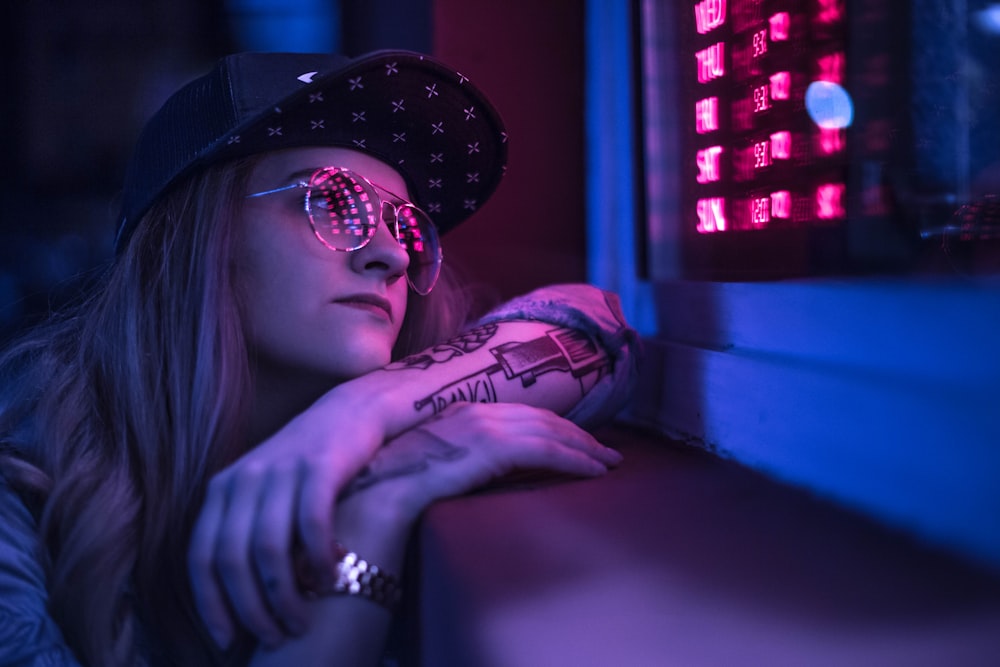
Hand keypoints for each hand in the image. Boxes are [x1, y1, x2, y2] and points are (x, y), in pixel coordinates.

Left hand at [186, 386, 386, 650]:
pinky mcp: (319, 465)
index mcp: (222, 488)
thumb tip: (239, 600)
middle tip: (275, 636)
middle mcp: (244, 478)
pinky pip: (310, 524)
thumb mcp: (265, 492)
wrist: (352, 411)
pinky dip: (318, 559)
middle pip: (231, 558)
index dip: (210, 603)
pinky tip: (331, 578)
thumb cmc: (310, 466)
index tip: (228, 640)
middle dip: (250, 609)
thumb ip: (245, 531)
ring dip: (283, 595)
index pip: (200, 556)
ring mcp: (281, 470)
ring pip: (268, 549)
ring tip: (301, 620)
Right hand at [337, 402, 622, 536]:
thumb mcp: (430, 465)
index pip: (521, 415)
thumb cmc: (393, 490)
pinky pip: (546, 451)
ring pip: (551, 433)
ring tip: (608, 464)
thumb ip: (456, 461)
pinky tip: (594, 473)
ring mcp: (484, 425)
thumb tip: (477, 473)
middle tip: (606, 453)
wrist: (372, 495)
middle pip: (543, 419)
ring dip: (585, 449)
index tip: (579, 442)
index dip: (554, 427)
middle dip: (579, 436)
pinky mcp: (492, 447)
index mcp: (461, 412)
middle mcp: (476, 411)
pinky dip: (576, 461)